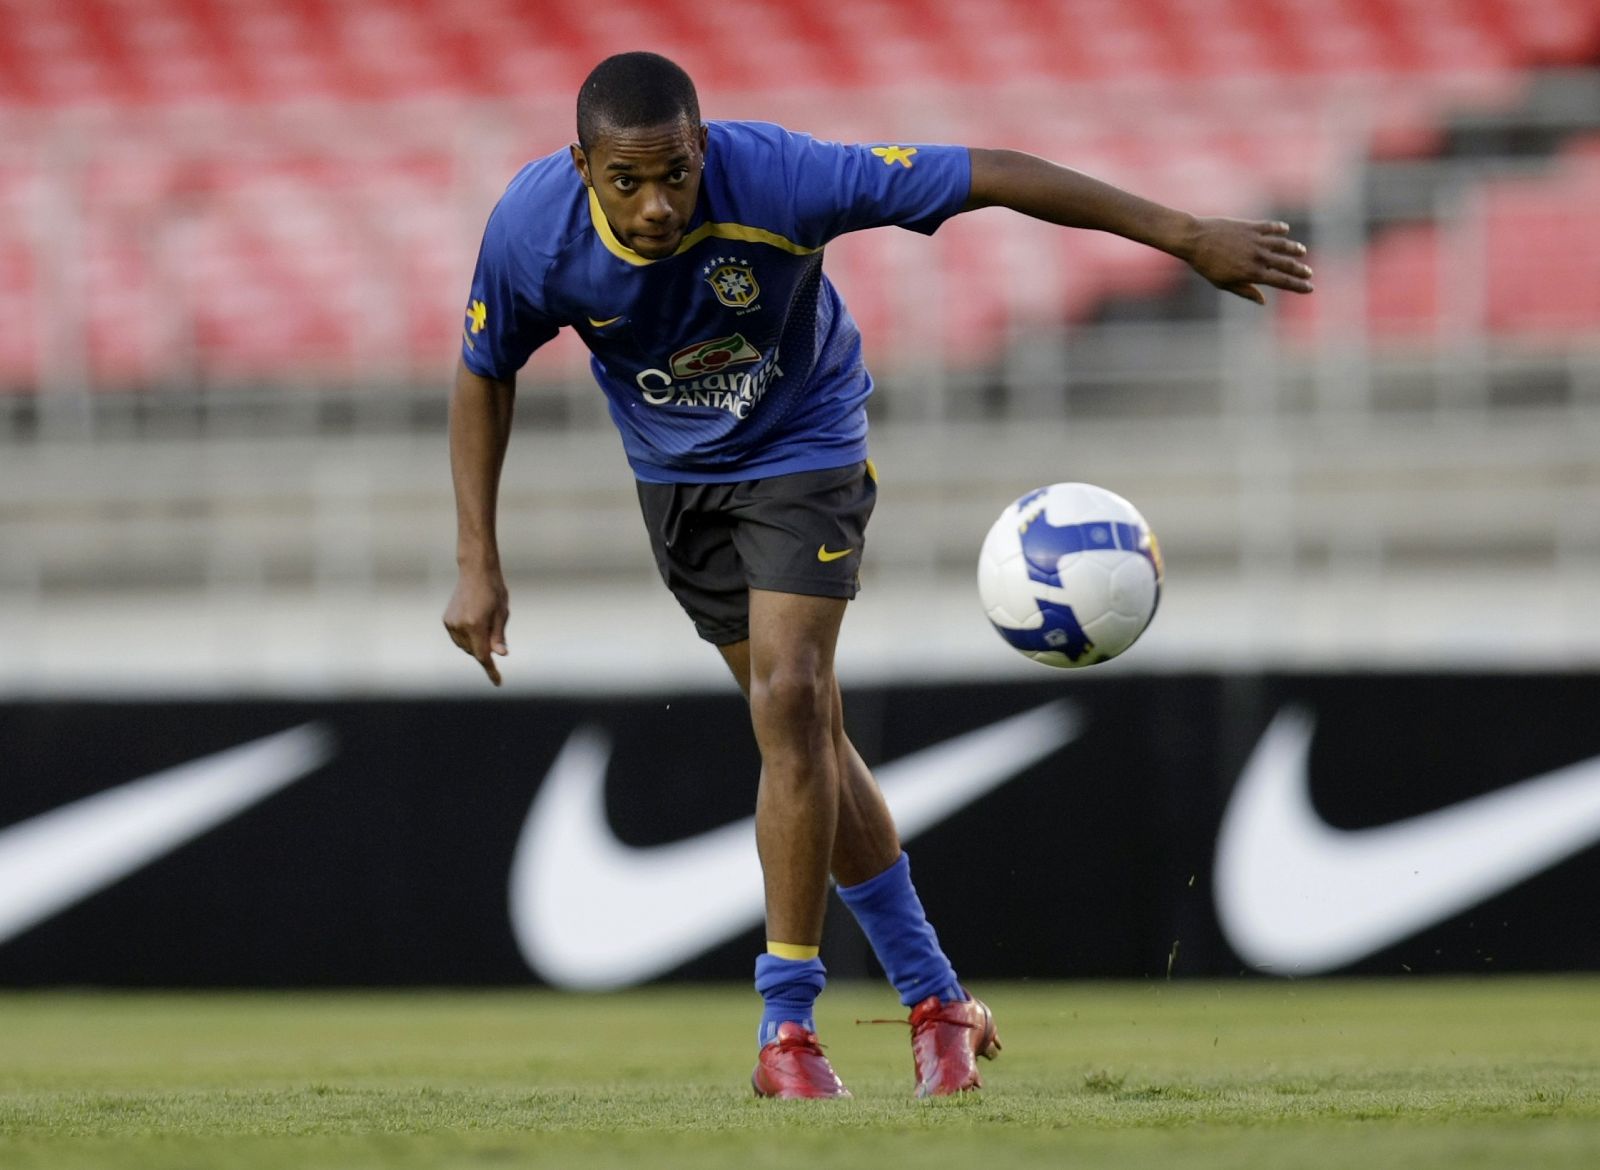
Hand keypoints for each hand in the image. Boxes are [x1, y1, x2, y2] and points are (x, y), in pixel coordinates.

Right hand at [443, 565, 509, 685]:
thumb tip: (500, 655)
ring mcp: (451, 623)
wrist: (476, 571)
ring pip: (466, 647)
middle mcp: (460, 626)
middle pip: (475, 652)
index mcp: (476, 624)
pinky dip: (468, 638)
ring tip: (485, 623)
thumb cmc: (494, 591)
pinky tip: (475, 622)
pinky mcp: (447, 620)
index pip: (483, 656)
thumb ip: (499, 636)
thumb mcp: (502, 614)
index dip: (491, 670)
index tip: (498, 682)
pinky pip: (459, 638)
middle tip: (494, 633)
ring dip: (476, 644)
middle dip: (485, 651)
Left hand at [1182, 218, 1313, 304]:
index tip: (1309, 288)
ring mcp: (1256, 240)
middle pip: (1286, 264)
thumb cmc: (1206, 265)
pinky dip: (1279, 229)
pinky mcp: (1251, 226)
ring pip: (1282, 244)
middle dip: (1300, 270)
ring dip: (1294, 248)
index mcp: (1252, 273)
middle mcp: (1258, 257)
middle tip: (1309, 273)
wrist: (1195, 239)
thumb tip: (1263, 300)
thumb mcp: (1224, 283)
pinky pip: (1270, 227)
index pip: (1282, 281)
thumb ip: (1245, 291)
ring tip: (1301, 251)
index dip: (1298, 286)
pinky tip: (1284, 230)